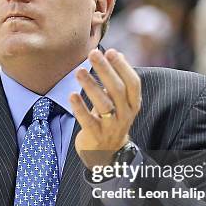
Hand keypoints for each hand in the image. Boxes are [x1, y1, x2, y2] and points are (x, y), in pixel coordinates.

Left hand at [70, 48, 140, 169]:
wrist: (106, 153)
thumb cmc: (112, 119)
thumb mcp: (120, 101)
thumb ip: (119, 79)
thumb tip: (118, 53)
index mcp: (133, 104)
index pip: (133, 83)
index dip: (123, 67)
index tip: (111, 52)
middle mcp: (125, 114)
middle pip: (117, 89)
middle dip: (105, 70)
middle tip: (92, 54)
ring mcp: (111, 126)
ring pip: (103, 104)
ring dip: (91, 86)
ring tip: (78, 71)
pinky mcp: (95, 135)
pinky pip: (87, 120)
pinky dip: (80, 107)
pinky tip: (72, 95)